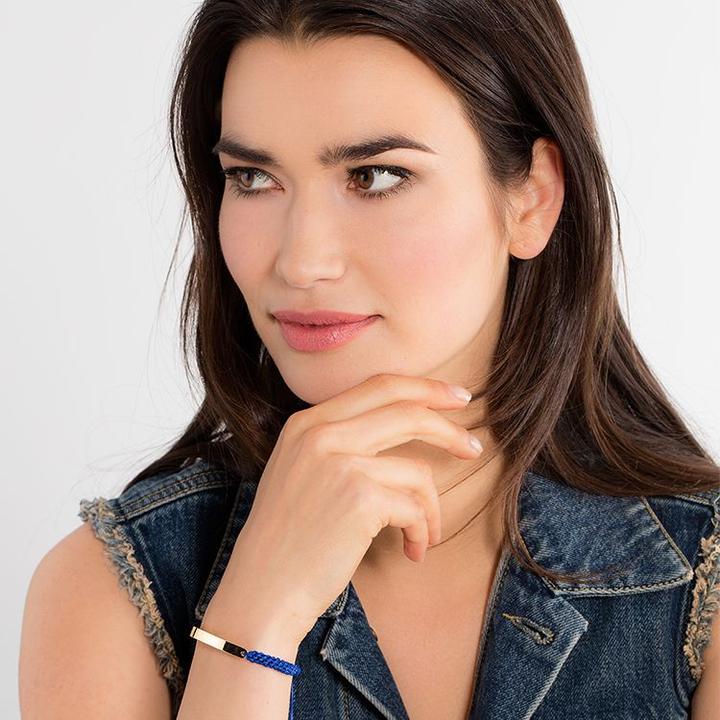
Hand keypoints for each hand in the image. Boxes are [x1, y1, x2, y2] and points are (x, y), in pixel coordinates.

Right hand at [210, 373, 481, 642]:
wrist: (261, 591)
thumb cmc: (287, 539)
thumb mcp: (300, 472)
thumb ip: (337, 442)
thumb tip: (401, 427)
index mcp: (307, 423)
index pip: (378, 386)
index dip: (424, 388)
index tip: (455, 399)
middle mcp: (321, 433)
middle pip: (406, 409)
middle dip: (449, 428)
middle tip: (473, 448)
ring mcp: (340, 462)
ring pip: (417, 469)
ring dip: (432, 507)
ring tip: (424, 534)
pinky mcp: (360, 497)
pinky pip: (414, 507)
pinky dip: (421, 532)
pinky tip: (411, 551)